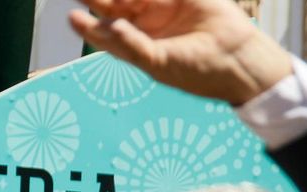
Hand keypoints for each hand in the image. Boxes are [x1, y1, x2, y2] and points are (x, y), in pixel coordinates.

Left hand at [68, 0, 293, 105]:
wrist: (234, 59)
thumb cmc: (194, 70)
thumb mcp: (158, 63)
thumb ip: (133, 46)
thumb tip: (112, 27)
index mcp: (134, 44)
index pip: (103, 31)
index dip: (86, 24)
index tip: (72, 16)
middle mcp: (144, 23)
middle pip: (112, 4)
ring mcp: (161, 5)